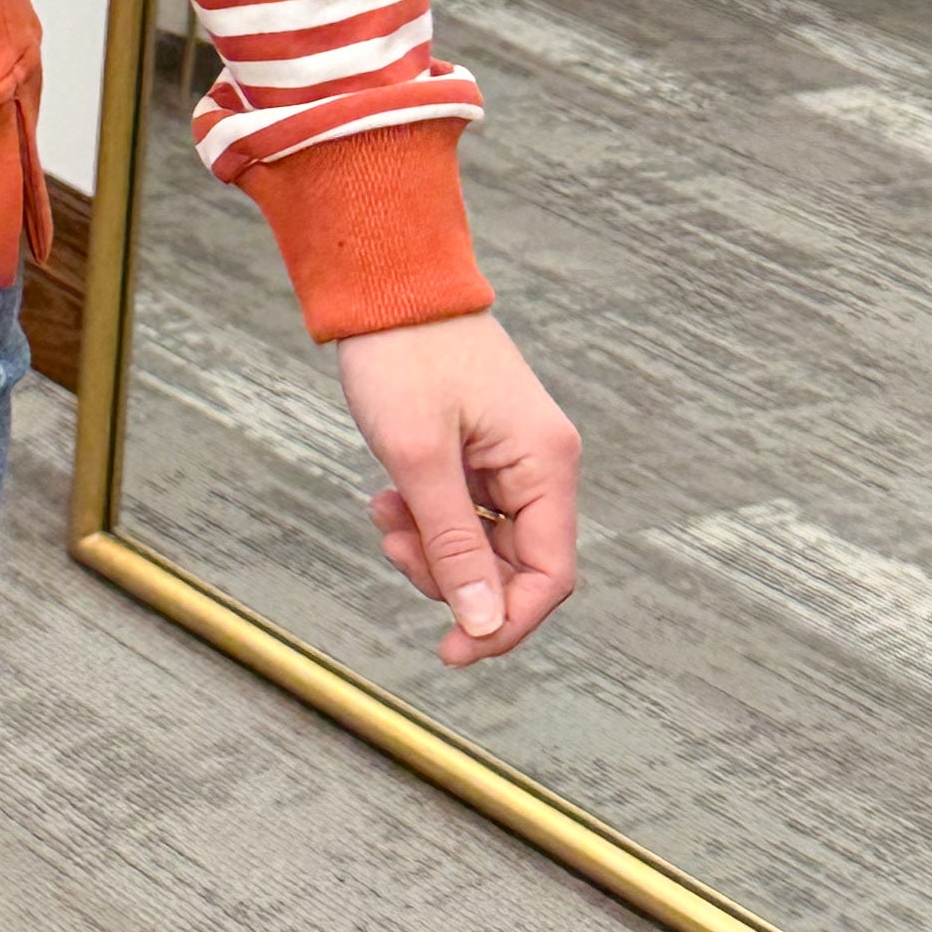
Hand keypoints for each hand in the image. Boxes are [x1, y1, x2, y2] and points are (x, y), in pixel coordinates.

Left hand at [337, 308, 578, 667]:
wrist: (384, 281)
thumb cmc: (402, 355)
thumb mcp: (418, 457)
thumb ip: (454, 544)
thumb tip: (483, 625)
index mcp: (546, 464)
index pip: (549, 576)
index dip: (504, 623)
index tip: (451, 650)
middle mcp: (542, 463)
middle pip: (515, 564)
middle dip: (453, 574)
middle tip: (392, 546)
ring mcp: (513, 456)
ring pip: (484, 542)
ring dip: (432, 545)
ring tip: (382, 513)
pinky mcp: (482, 448)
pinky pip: (465, 510)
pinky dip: (426, 516)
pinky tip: (385, 498)